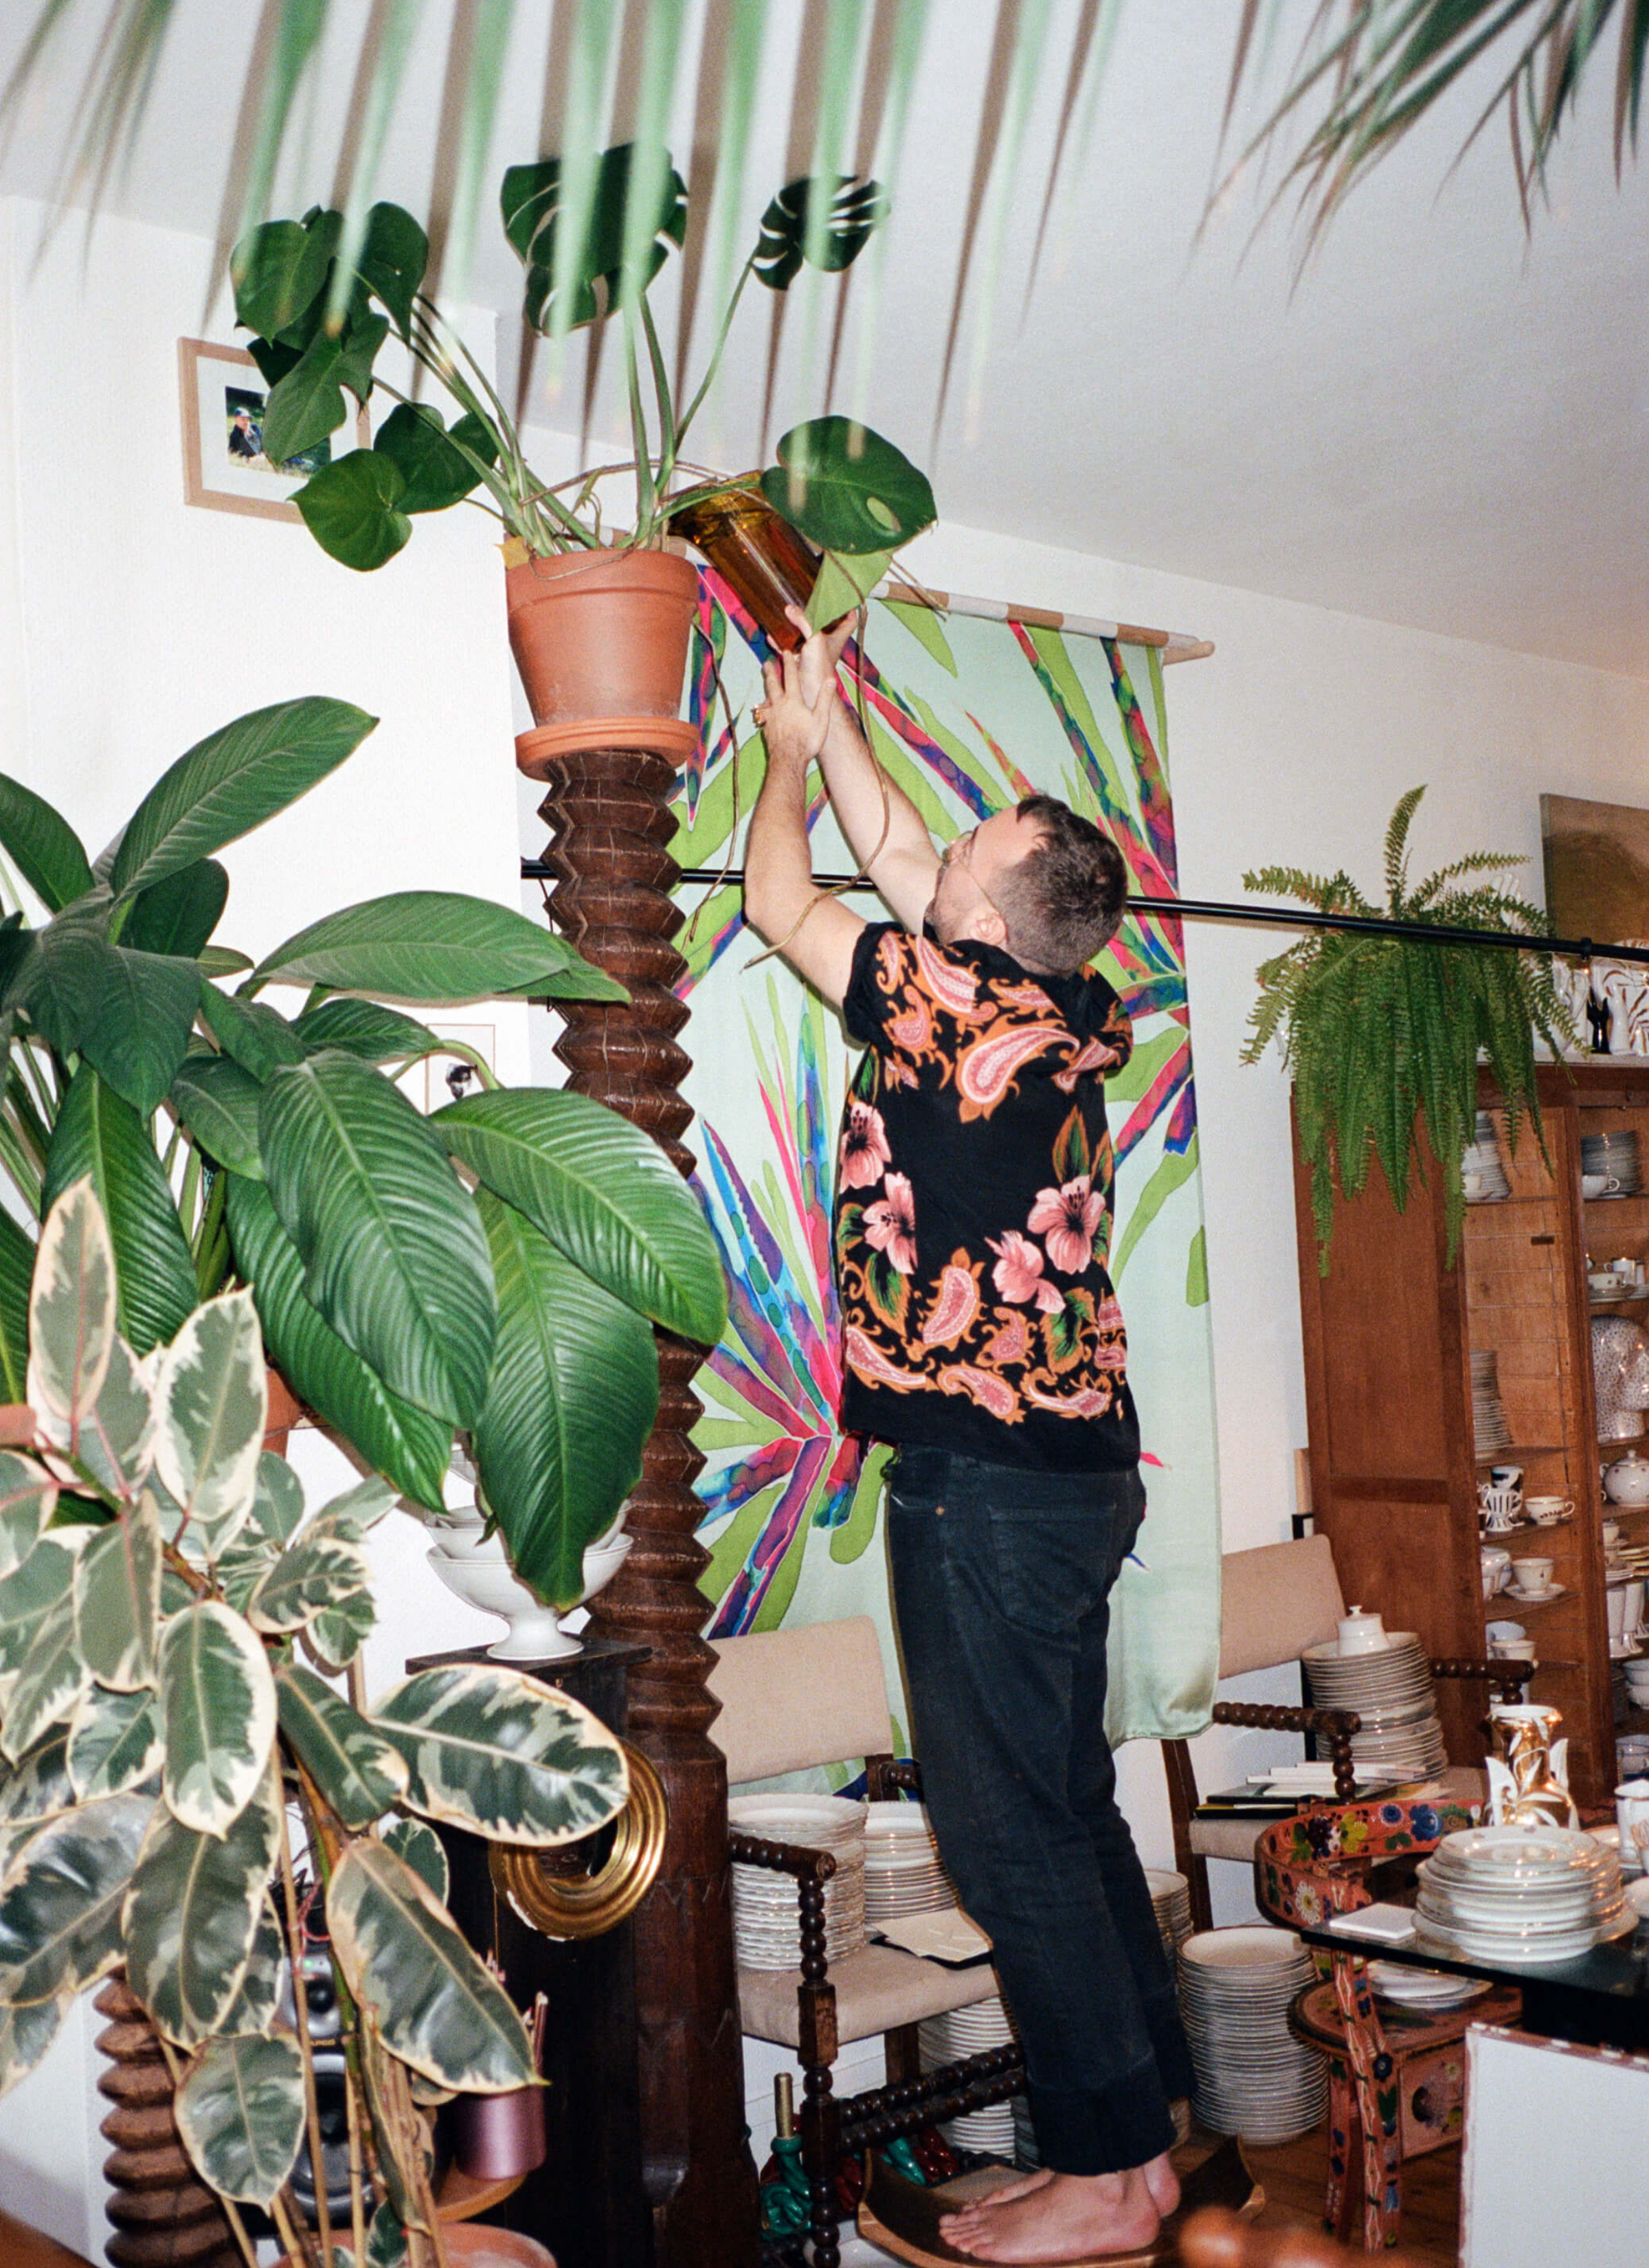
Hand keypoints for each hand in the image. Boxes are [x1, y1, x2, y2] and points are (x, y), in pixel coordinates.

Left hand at [753, 648, 835, 769]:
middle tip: (767, 662)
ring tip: (765, 680)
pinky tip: (766, 707)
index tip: (786, 651)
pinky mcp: (767, 727)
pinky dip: (766, 705)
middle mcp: (779, 705)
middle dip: (771, 672)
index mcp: (793, 701)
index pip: (791, 677)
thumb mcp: (821, 719)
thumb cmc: (807, 740)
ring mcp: (771, 716)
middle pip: (773, 684)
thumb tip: (830, 679)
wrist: (788, 760)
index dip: (789, 663)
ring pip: (767, 697)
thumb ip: (824, 698)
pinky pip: (766, 712)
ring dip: (767, 686)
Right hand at [785, 602, 855, 706]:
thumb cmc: (819, 667)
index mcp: (836, 638)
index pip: (850, 622)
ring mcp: (812, 652)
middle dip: (818, 614)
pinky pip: (787, 647)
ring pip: (804, 636)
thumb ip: (803, 621)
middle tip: (811, 602)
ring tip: (788, 614)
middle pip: (826, 626)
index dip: (849, 610)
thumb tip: (790, 609)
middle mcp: (825, 644)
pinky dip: (780, 641)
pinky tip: (772, 635)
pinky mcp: (798, 660)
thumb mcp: (814, 638)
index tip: (843, 600)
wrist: (809, 691)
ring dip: (796, 626)